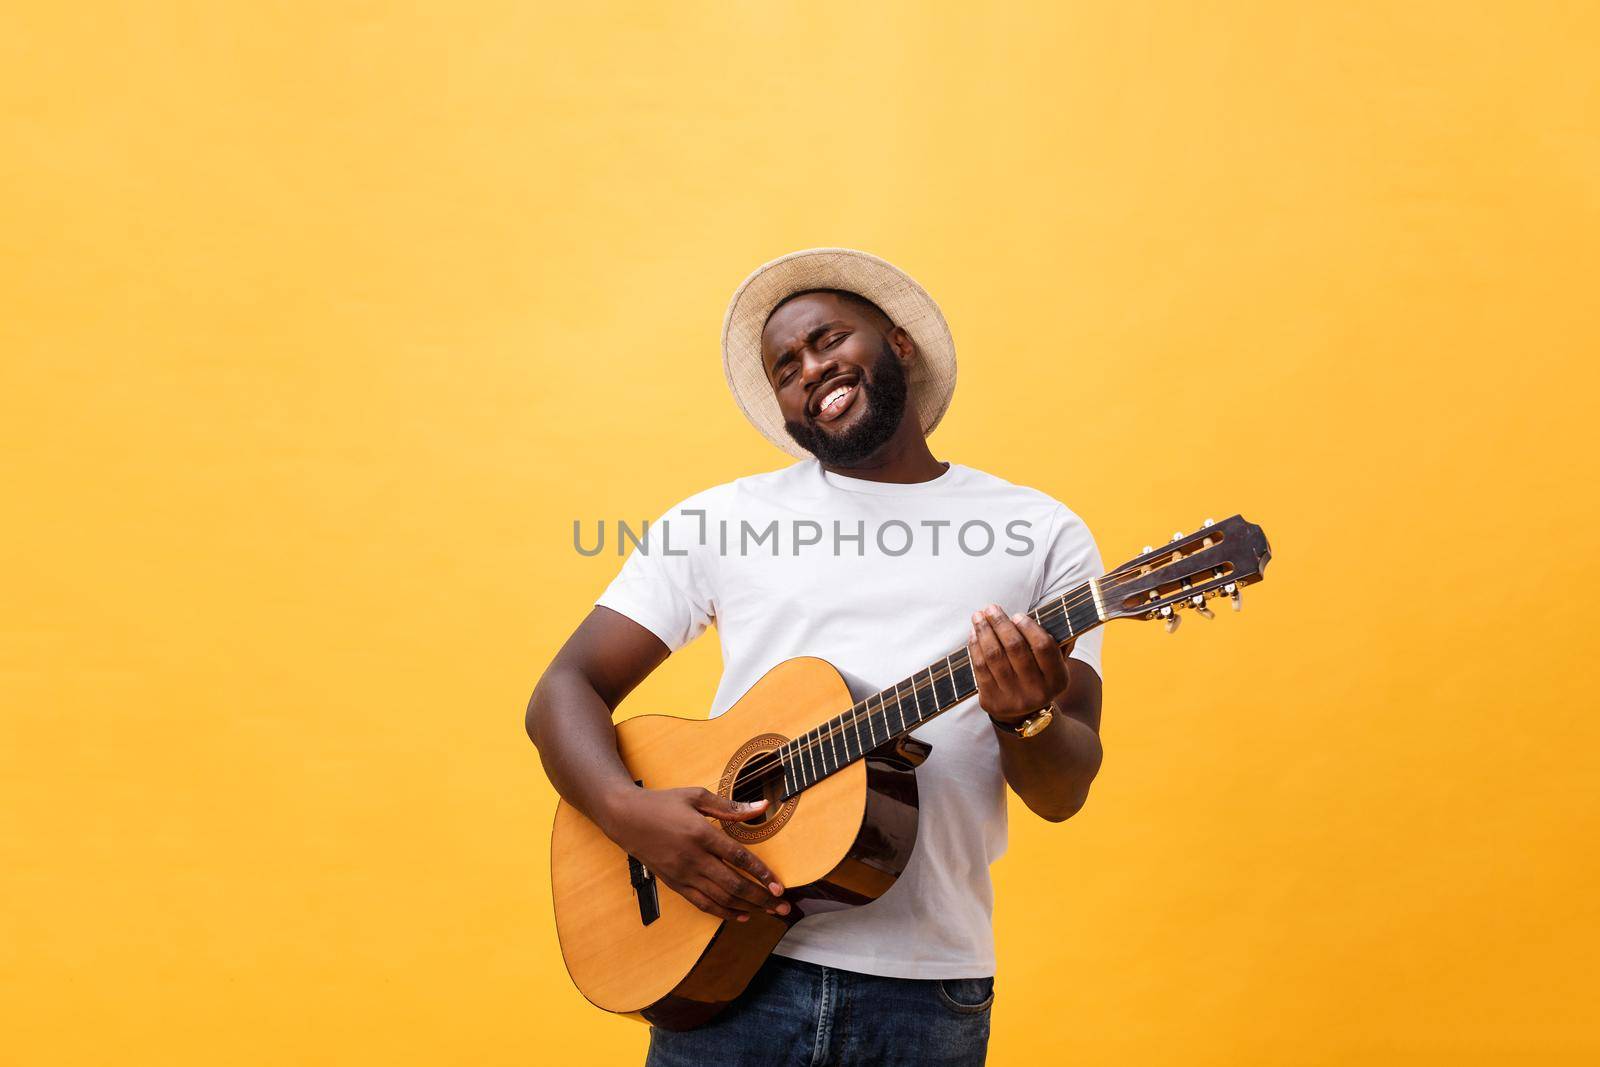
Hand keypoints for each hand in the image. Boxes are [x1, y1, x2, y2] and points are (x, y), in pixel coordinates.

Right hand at [597, 786, 790, 922]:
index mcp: (700, 833)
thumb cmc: (662, 803)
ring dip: (747, 908)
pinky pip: (702, 904)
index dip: (761, 873)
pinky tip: (741, 915)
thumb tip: (763, 807)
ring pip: (720, 898)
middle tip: (783, 907)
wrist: (625, 818)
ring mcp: (683, 874)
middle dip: (761, 898)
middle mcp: (693, 858)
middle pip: (733, 885)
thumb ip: (730, 806)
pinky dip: (723, 913)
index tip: (779, 886)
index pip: (738, 858)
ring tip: (768, 913)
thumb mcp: (696, 796)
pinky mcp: (675, 884)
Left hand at [968, 603, 1074, 726]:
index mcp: (1058, 680)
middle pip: (1015, 648)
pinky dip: (975, 647)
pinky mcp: (992, 701)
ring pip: (994, 656)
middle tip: (991, 608)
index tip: (1017, 615)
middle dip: (1000, 624)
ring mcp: (1013, 699)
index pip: (1044, 647)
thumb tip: (1064, 612)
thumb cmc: (1039, 677)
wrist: (1026, 715)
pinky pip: (980, 668)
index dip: (1029, 628)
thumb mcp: (1056, 664)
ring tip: (978, 616)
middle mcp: (1037, 692)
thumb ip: (1060, 641)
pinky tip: (974, 633)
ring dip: (984, 632)